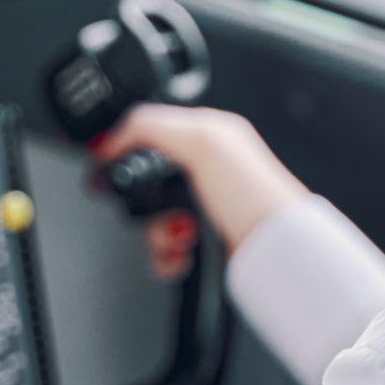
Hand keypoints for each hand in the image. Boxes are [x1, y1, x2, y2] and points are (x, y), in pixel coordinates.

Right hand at [91, 105, 309, 280]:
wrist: (276, 249)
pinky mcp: (204, 239)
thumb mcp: (202, 141)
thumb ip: (152, 127)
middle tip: (161, 210)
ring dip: (156, 235)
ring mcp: (203, 206)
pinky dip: (164, 257)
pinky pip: (164, 249)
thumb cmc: (254, 193)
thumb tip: (112, 137)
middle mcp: (204, 169)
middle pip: (144, 183)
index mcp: (207, 133)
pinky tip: (180, 255)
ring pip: (151, 220)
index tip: (108, 167)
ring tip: (179, 237)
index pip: (148, 131)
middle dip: (143, 204)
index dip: (123, 148)